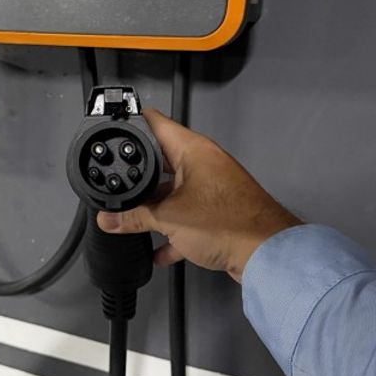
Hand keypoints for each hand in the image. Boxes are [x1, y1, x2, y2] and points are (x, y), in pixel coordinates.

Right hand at [97, 109, 300, 281]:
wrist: (264, 254)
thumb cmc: (231, 223)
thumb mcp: (169, 218)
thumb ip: (134, 217)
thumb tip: (111, 218)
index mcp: (194, 150)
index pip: (157, 123)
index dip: (134, 121)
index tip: (115, 125)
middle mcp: (204, 164)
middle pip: (162, 161)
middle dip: (139, 175)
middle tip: (117, 183)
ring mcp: (213, 187)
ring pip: (174, 192)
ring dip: (155, 208)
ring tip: (133, 221)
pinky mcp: (219, 212)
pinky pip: (187, 216)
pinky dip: (172, 231)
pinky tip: (160, 249)